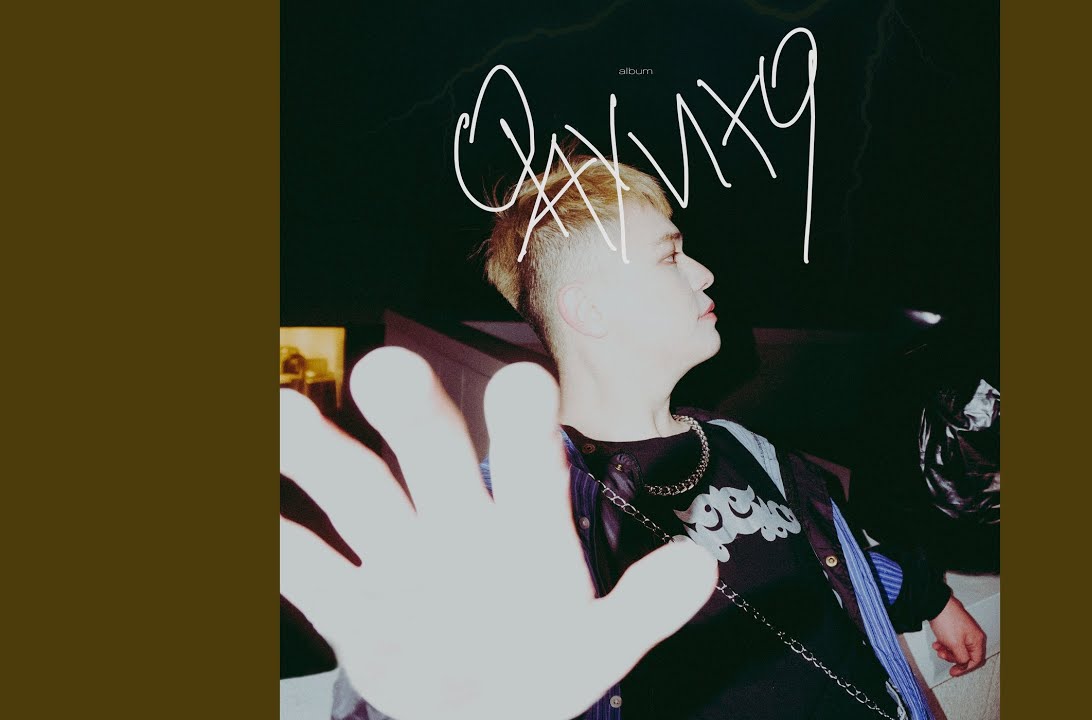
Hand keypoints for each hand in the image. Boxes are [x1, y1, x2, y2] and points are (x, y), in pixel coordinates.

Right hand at [280, 348, 717, 719]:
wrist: (487, 710)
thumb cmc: (545, 662)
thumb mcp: (600, 645)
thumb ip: (643, 607)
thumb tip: (701, 565)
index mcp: (524, 526)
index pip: (529, 464)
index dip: (525, 427)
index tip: (525, 382)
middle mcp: (457, 522)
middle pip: (432, 455)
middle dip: (414, 415)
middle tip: (388, 369)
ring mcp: (399, 559)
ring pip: (356, 492)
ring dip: (319, 455)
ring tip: (281, 411)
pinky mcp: (352, 606)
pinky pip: (308, 569)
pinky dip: (279, 547)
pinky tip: (255, 522)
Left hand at [928, 595, 986, 676]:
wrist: (936, 604)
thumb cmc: (947, 620)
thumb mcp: (955, 645)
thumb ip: (962, 658)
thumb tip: (963, 664)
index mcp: (977, 640)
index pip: (975, 661)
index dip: (964, 668)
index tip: (954, 672)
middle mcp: (973, 635)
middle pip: (965, 655)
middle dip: (952, 658)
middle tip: (943, 656)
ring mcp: (964, 631)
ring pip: (957, 648)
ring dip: (946, 651)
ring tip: (938, 648)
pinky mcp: (956, 627)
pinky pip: (952, 641)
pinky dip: (944, 644)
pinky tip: (937, 643)